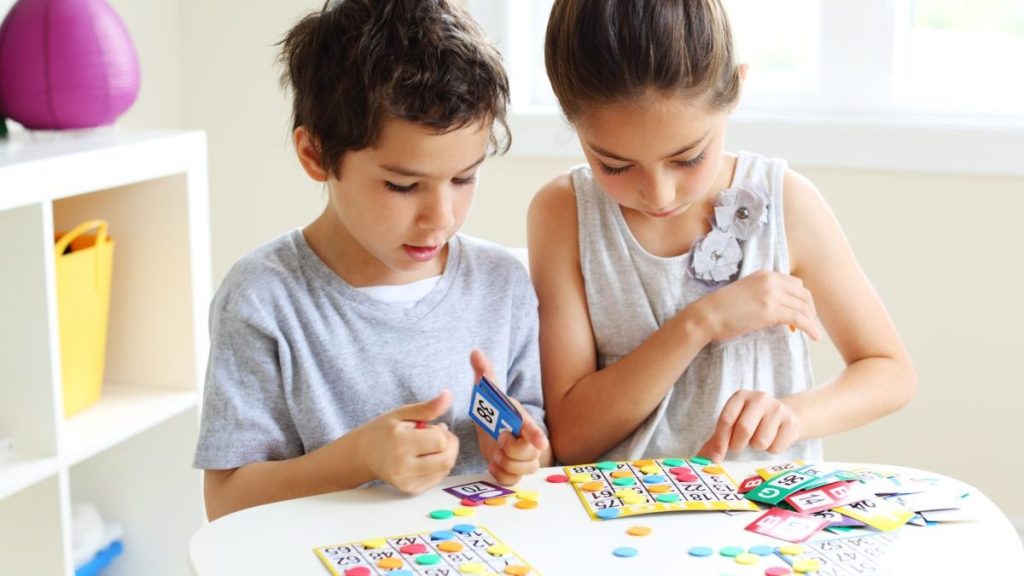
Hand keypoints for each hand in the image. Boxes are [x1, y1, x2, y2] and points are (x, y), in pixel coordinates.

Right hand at [355, 390, 459, 493]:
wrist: (362, 455)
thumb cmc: (382, 431)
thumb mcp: (402, 413)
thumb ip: (427, 407)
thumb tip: (449, 394)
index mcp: (400, 442)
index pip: (440, 441)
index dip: (440, 431)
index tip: (429, 427)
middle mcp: (402, 466)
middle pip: (446, 459)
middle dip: (449, 445)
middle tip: (437, 436)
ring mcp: (406, 481)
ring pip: (445, 470)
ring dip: (445, 456)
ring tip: (428, 447)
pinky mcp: (410, 490)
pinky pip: (437, 479)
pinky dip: (438, 467)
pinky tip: (425, 458)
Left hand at [469, 349, 548, 484]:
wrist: (496, 430)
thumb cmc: (495, 411)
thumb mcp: (488, 394)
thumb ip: (484, 374)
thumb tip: (475, 353)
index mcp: (522, 420)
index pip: (532, 428)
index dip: (536, 435)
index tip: (540, 442)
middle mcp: (529, 440)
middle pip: (529, 454)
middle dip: (511, 451)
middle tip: (498, 441)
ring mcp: (525, 458)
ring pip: (524, 470)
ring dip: (506, 465)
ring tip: (494, 454)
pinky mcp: (516, 471)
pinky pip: (514, 481)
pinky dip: (501, 476)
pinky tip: (493, 465)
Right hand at [692, 270, 820, 341]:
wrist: (707, 315)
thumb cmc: (720, 309)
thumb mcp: (745, 292)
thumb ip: (761, 293)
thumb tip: (775, 308)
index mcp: (764, 274)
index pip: (794, 283)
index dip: (801, 299)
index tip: (799, 313)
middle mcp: (771, 280)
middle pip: (803, 293)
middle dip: (810, 309)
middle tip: (808, 323)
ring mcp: (771, 294)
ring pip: (804, 306)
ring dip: (811, 320)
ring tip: (812, 333)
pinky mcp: (771, 310)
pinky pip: (799, 318)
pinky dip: (810, 328)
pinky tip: (813, 337)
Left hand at [697, 390, 801, 462]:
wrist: (787, 416)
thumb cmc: (752, 422)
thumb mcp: (733, 426)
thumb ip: (715, 441)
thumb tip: (699, 460)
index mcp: (740, 396)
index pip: (726, 420)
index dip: (720, 441)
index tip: (717, 458)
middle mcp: (759, 398)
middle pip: (744, 429)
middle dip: (738, 445)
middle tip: (739, 446)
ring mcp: (777, 408)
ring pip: (760, 441)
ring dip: (756, 447)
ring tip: (759, 438)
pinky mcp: (791, 422)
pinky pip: (776, 447)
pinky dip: (772, 449)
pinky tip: (774, 438)